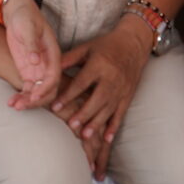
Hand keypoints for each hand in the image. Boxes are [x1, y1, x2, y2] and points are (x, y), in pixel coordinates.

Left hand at [0, 0, 63, 109]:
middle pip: (48, 89)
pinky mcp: (28, 72)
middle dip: (36, 100)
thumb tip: (36, 61)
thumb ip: (32, 43)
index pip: (54, 76)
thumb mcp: (28, 26)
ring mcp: (38, 70)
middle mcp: (47, 65)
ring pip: (37, 92)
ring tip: (14, 105)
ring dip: (28, 101)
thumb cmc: (25, 16)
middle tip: (21, 105)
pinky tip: (11, 102)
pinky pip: (27, 89)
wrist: (16, 12)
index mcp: (53, 54)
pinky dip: (21, 97)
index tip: (34, 96)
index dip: (45, 88)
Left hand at [51, 18, 148, 171]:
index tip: (56, 105)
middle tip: (72, 124)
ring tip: (85, 135)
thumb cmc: (106, 46)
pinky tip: (107, 139)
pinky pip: (121, 113)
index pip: (82, 82)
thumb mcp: (87, 48)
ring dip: (97, 123)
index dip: (68, 95)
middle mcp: (111, 78)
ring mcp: (121, 88)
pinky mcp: (128, 96)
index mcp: (99, 64)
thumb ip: (69, 58)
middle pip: (97, 98)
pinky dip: (114, 127)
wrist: (133, 45)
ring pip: (108, 109)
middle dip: (84, 113)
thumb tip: (50, 67)